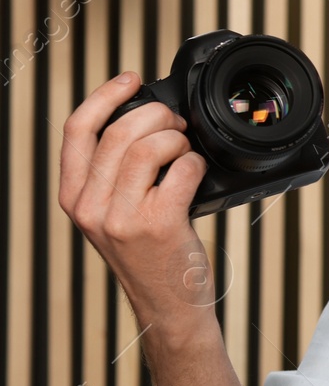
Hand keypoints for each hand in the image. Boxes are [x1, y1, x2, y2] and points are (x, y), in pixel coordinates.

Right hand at [59, 73, 217, 345]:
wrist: (168, 306)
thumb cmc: (150, 254)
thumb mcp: (113, 214)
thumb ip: (114, 174)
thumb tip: (143, 122)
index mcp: (74, 197)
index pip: (77, 131)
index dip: (104, 96)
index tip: (131, 79)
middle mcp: (90, 206)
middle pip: (119, 132)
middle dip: (157, 116)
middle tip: (177, 126)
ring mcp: (122, 217)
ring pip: (149, 147)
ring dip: (178, 140)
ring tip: (186, 152)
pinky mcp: (158, 223)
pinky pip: (182, 169)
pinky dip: (196, 163)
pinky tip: (197, 174)